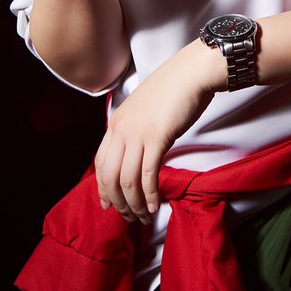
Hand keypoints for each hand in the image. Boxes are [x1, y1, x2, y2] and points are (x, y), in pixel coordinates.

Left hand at [94, 40, 224, 222]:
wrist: (190, 73)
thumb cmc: (172, 90)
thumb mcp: (143, 110)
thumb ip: (135, 129)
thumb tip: (137, 152)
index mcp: (115, 123)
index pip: (100, 162)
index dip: (102, 187)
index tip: (109, 204)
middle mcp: (121, 129)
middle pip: (109, 176)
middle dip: (117, 202)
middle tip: (128, 217)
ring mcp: (137, 134)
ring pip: (127, 180)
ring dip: (134, 203)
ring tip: (142, 217)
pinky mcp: (157, 138)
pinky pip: (148, 174)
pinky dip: (150, 194)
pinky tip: (154, 205)